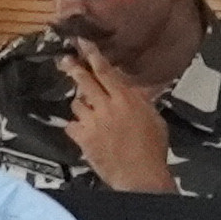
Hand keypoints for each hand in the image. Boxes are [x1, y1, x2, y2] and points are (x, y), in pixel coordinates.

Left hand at [53, 51, 175, 193]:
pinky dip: (75, 127)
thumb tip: (135, 91)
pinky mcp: (83, 139)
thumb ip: (141, 102)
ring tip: (87, 111)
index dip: (92, 55)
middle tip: (65, 60)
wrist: (140, 176)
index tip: (83, 43)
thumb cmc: (153, 149)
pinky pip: (71, 126)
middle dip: (73, 68)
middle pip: (84, 81)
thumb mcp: (154, 119)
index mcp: (126, 98)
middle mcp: (106, 106)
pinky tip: (82, 131)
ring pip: (76, 103)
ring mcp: (92, 122)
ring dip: (81, 105)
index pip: (105, 71)